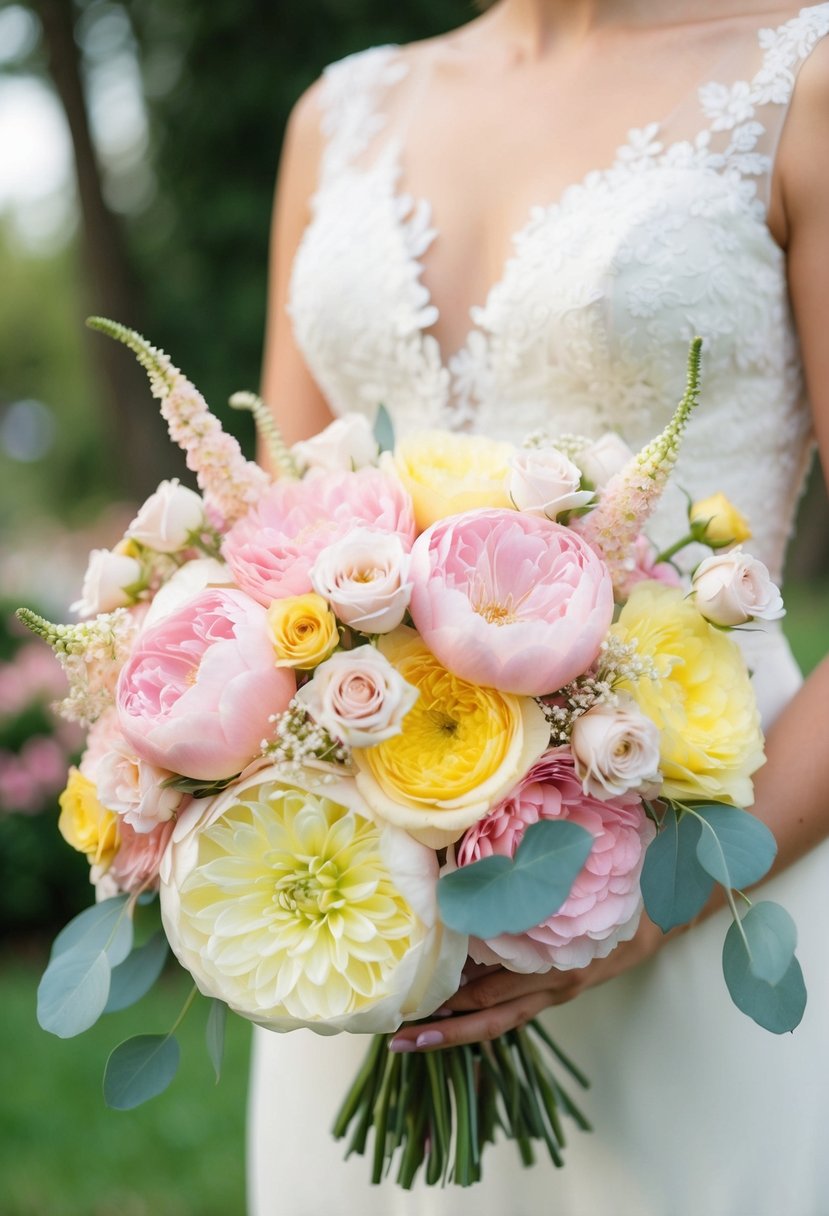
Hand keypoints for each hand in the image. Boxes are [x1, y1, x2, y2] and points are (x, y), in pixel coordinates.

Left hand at [389, 913, 671, 1052]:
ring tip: (414, 1036)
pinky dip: (482, 1009)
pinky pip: (516, 1006)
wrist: (663, 910)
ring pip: (499, 1018)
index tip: (412, 1007)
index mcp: (554, 963)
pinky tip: (453, 1006)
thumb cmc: (614, 891)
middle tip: (398, 1038)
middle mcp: (552, 982)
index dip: (452, 1003)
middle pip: (489, 1015)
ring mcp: (557, 987)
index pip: (492, 993)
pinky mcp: (560, 985)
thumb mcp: (574, 891)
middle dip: (444, 1028)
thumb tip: (473, 890)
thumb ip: (530, 896)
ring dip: (458, 1027)